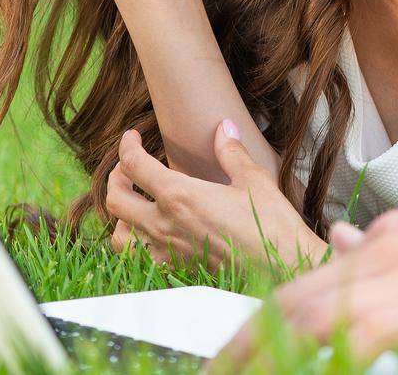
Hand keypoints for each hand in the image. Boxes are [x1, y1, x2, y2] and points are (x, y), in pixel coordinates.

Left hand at [108, 121, 326, 270]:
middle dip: (116, 177)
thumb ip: (231, 152)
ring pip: (118, 236)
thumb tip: (224, 128)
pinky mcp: (176, 269)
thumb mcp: (252, 180)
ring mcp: (166, 251)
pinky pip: (138, 258)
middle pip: (115, 199)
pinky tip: (151, 233)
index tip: (132, 137)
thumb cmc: (270, 224)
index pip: (134, 165)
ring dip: (120, 215)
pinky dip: (135, 243)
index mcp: (179, 196)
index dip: (127, 146)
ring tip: (134, 202)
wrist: (282, 268)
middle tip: (129, 166)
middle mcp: (164, 224)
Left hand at [208, 178, 397, 368]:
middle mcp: (387, 253)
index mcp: (393, 239)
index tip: (226, 355)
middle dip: (237, 345)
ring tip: (223, 372)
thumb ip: (395, 246)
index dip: (259, 323)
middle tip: (206, 372)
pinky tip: (299, 369)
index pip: (305, 284)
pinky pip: (348, 343)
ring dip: (260, 354)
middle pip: (289, 302)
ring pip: (303, 321)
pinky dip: (316, 359)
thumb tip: (343, 249)